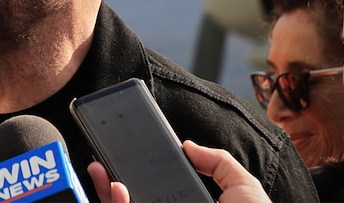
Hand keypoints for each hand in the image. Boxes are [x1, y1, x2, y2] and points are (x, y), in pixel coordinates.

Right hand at [86, 141, 270, 202]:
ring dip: (107, 194)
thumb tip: (188, 146)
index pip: (154, 193)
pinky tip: (118, 189)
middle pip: (132, 202)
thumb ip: (218, 162)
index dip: (135, 176)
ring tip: (104, 173)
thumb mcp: (242, 187)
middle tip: (100, 161)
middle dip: (109, 184)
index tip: (124, 157)